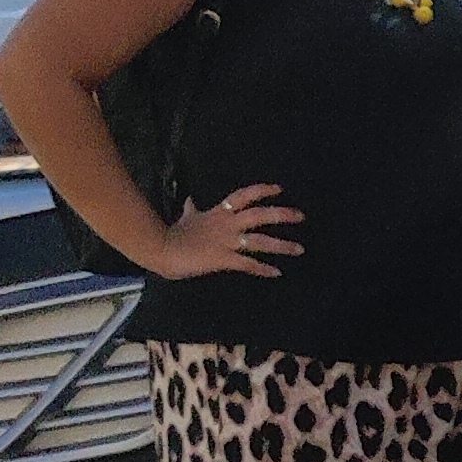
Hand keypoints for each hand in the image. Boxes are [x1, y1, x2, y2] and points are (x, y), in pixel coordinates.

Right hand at [154, 180, 299, 283]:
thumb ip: (192, 209)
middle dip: (282, 214)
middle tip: (301, 216)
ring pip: (260, 241)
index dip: (262, 191)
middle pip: (260, 214)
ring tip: (299, 249)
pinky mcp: (222, 259)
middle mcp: (226, 224)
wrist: (160, 249)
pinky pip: (248, 264)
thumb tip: (189, 199)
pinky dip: (263, 269)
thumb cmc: (172, 234)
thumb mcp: (185, 217)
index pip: (243, 196)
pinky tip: (277, 272)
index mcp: (219, 213)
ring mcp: (226, 242)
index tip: (279, 189)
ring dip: (282, 245)